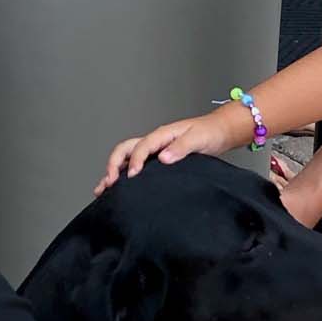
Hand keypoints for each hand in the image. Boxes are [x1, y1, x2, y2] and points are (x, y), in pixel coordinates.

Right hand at [94, 108, 244, 195]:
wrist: (219, 132)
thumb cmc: (209, 133)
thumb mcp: (199, 139)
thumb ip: (182, 147)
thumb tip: (163, 157)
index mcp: (162, 135)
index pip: (142, 146)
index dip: (135, 160)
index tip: (132, 176)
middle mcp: (155, 142)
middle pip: (126, 149)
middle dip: (114, 164)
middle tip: (110, 182)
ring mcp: (154, 150)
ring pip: (127, 157)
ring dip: (114, 171)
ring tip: (103, 189)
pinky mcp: (157, 160)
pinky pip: (136, 165)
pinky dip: (123, 175)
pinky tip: (118, 188)